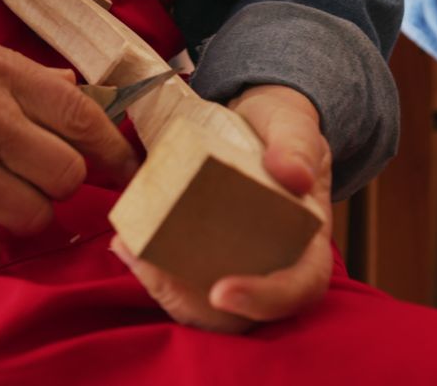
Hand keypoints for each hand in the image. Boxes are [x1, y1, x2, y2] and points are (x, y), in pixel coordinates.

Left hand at [110, 84, 332, 332]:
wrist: (255, 122)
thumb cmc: (282, 128)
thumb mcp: (293, 125)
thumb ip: (295, 145)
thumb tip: (295, 177)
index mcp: (309, 243)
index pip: (300, 287)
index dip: (264, 300)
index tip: (222, 291)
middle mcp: (276, 266)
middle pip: (243, 314)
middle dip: (193, 304)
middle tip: (152, 270)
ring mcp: (240, 268)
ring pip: (206, 308)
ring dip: (164, 290)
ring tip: (131, 251)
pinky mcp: (207, 260)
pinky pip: (183, 284)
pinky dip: (153, 271)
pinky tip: (127, 243)